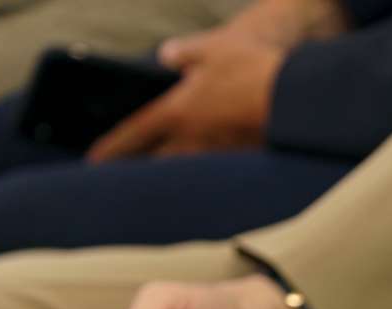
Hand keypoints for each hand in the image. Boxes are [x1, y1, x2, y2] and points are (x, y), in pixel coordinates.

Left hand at [87, 29, 284, 159]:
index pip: (134, 134)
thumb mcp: (213, 48)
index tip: (93, 163)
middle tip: (125, 177)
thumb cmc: (254, 70)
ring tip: (165, 176)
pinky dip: (205, 172)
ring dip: (172, 174)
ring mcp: (219, 156)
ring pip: (186, 171)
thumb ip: (184, 52)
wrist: (299, 98)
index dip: (111, 150)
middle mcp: (194, 140)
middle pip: (157, 165)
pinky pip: (215, 170)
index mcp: (177, 111)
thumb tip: (167, 55)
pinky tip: (207, 169)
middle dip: (140, 172)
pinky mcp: (243, 162)